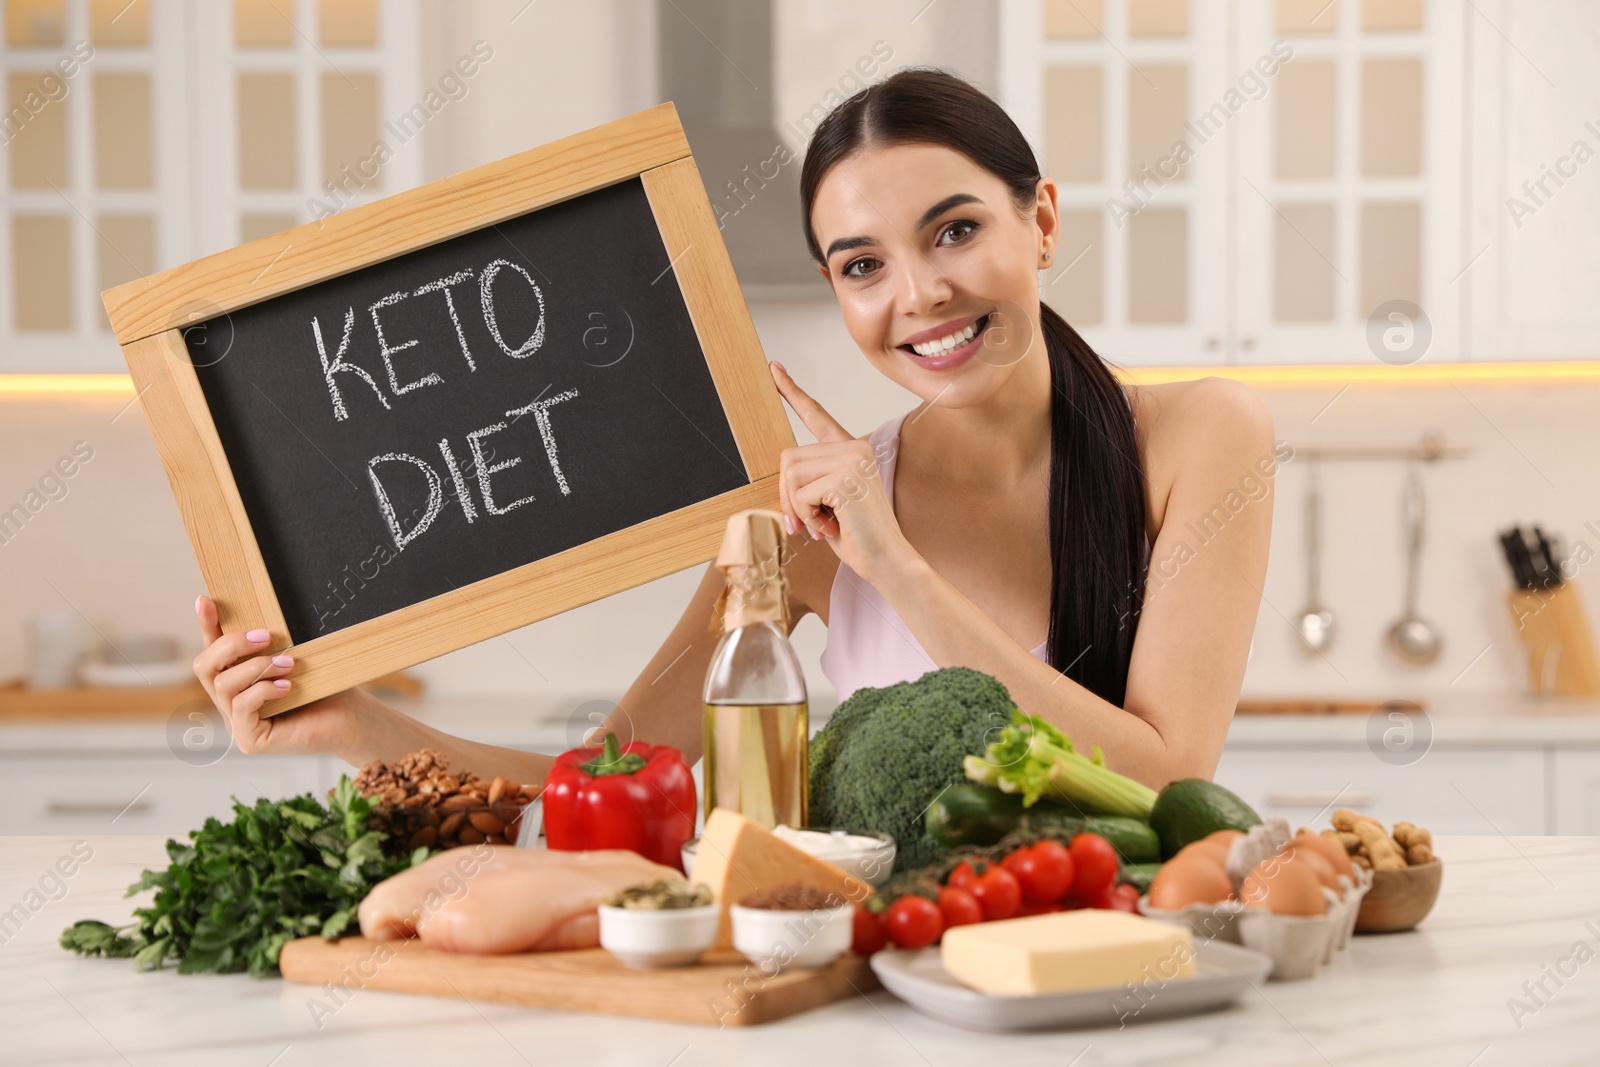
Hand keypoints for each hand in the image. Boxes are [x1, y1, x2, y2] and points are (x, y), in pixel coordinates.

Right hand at [192, 595, 386, 757]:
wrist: (354, 719)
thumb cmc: (328, 687)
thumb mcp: (297, 656)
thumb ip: (272, 643)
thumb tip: (259, 611)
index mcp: (240, 680)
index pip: (213, 649)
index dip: (206, 625)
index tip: (205, 599)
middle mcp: (231, 702)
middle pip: (204, 666)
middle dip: (231, 645)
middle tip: (266, 636)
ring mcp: (237, 723)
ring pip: (223, 685)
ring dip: (257, 667)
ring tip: (289, 663)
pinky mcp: (249, 740)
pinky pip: (241, 706)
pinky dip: (263, 691)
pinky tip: (288, 688)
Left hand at [769, 362, 916, 582]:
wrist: (887, 560)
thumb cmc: (857, 536)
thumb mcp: (828, 503)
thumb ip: (809, 482)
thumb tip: (782, 477)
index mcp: (850, 450)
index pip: (817, 415)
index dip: (792, 392)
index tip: (773, 368)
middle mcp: (853, 448)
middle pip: (789, 457)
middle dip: (787, 496)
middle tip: (803, 524)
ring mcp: (851, 460)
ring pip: (791, 474)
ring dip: (797, 508)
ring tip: (821, 525)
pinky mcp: (845, 478)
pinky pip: (801, 493)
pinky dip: (808, 516)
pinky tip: (831, 527)